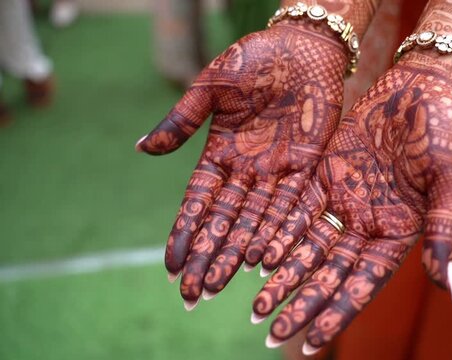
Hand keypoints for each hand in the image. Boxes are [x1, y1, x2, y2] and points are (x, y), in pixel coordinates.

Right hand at [136, 20, 348, 305]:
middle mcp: (248, 170)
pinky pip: (292, 205)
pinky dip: (279, 232)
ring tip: (220, 285)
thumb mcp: (211, 87)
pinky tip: (264, 260)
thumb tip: (141, 149)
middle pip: (225, 221)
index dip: (185, 233)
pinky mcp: (307, 166)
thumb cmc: (254, 59)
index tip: (171, 266)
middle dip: (209, 257)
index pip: (199, 202)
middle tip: (193, 293)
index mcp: (221, 153)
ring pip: (255, 221)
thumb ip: (183, 120)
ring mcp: (277, 171)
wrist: (302, 46)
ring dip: (238, 253)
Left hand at [250, 56, 451, 352]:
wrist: (423, 86)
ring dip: (283, 275)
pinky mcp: (326, 176)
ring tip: (257, 304)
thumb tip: (447, 288)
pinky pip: (297, 209)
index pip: (363, 282)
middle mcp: (369, 224)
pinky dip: (278, 232)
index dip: (337, 312)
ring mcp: (346, 201)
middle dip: (301, 302)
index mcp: (400, 232)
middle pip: (329, 272)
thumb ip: (443, 230)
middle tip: (269, 330)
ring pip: (307, 246)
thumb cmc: (448, 131)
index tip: (309, 341)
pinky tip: (256, 255)